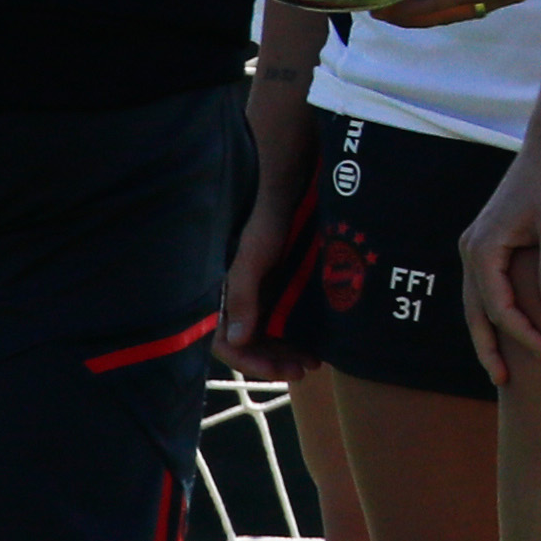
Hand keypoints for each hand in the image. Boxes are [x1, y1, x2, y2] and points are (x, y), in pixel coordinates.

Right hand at [214, 105, 317, 384]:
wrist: (289, 170)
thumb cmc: (267, 210)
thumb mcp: (254, 253)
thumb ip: (242, 295)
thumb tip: (236, 339)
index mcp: (222, 288)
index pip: (227, 341)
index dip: (251, 361)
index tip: (281, 370)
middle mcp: (237, 290)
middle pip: (249, 340)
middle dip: (274, 358)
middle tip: (307, 367)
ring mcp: (258, 283)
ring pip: (268, 330)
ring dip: (287, 347)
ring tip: (316, 359)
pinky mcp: (277, 274)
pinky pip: (282, 312)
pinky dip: (296, 329)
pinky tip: (319, 337)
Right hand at [460, 136, 540, 379]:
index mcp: (484, 247)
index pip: (498, 306)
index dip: (521, 334)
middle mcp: (473, 249)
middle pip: (474, 311)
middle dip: (488, 347)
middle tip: (503, 382)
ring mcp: (479, 247)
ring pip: (476, 302)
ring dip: (488, 334)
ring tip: (501, 369)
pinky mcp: (492, 245)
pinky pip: (487, 288)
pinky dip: (494, 313)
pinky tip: (511, 331)